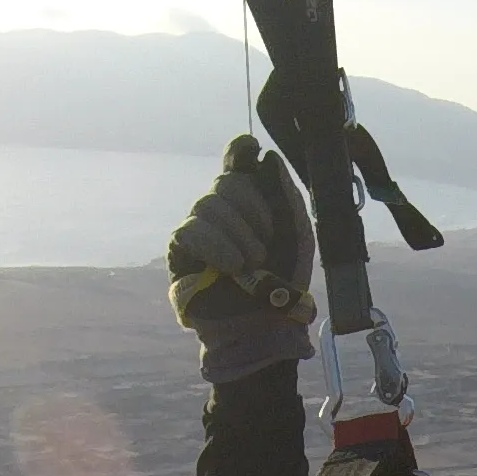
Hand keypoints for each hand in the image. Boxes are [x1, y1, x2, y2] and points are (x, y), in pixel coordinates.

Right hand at [167, 135, 318, 382]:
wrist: (266, 324)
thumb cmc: (284, 282)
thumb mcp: (295, 233)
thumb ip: (284, 193)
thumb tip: (266, 157)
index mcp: (249, 202)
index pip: (236, 162)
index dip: (240, 151)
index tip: (251, 151)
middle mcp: (220, 211)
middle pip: (225, 182)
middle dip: (252, 211)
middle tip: (265, 245)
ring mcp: (198, 229)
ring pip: (208, 204)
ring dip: (238, 235)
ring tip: (252, 264)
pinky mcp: (181, 253)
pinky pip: (191, 230)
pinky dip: (216, 246)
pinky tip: (232, 266)